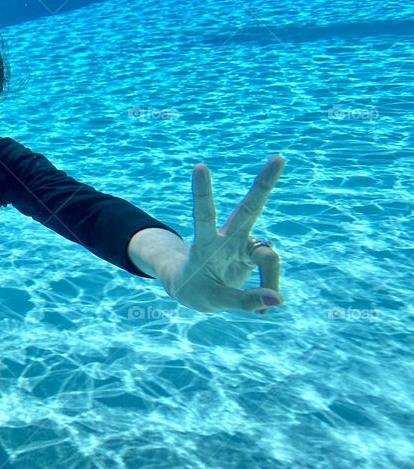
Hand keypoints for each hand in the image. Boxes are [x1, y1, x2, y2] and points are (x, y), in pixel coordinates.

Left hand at [166, 155, 285, 314]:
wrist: (190, 289)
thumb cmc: (195, 289)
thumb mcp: (211, 300)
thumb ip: (243, 301)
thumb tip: (278, 300)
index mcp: (204, 243)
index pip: (204, 214)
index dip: (203, 192)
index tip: (199, 166)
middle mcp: (227, 237)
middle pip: (248, 209)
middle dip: (264, 184)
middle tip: (279, 158)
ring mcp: (243, 244)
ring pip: (268, 254)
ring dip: (271, 275)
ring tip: (266, 311)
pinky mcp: (254, 254)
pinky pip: (270, 272)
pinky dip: (268, 290)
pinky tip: (261, 309)